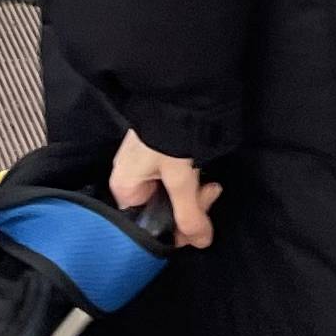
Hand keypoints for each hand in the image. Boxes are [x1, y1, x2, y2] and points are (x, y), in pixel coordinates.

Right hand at [109, 132, 219, 251]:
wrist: (177, 93)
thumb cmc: (168, 138)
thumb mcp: (181, 180)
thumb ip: (190, 215)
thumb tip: (202, 243)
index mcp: (124, 188)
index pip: (145, 225)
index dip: (173, 231)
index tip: (197, 227)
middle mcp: (130, 179)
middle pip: (160, 211)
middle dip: (189, 209)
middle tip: (209, 196)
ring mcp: (145, 166)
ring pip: (171, 195)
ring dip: (194, 195)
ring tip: (212, 186)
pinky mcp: (159, 155)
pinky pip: (174, 179)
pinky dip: (190, 180)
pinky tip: (205, 176)